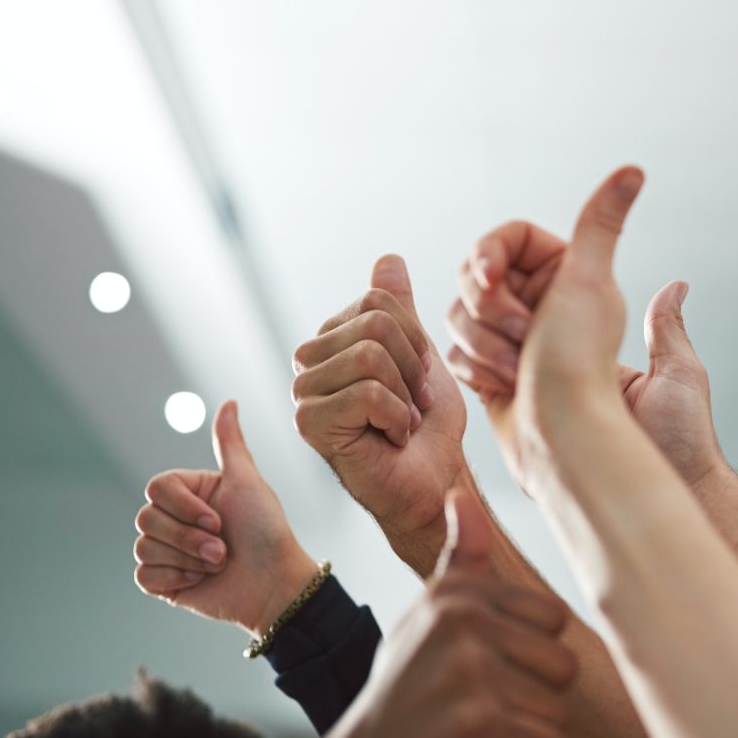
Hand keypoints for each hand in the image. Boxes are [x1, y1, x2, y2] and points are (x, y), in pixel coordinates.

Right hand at [134, 400, 315, 636]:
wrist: (273, 584)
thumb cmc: (266, 531)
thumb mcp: (247, 482)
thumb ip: (230, 443)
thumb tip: (230, 400)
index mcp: (192, 492)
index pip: (157, 487)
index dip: (185, 507)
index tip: (219, 519)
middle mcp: (177, 518)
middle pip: (146, 518)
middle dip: (189, 537)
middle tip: (222, 548)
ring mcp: (168, 550)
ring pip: (144, 547)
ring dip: (187, 558)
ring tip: (217, 564)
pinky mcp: (164, 581)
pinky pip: (143, 575)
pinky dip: (174, 578)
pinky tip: (200, 580)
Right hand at [292, 255, 468, 572]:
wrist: (433, 479)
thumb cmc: (427, 425)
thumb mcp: (420, 355)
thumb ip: (400, 310)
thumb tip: (388, 259)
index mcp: (332, 340)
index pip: (379, 301)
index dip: (416, 340)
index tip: (418, 379)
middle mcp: (308, 361)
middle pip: (376, 324)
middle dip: (412, 368)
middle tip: (412, 405)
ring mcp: (303, 392)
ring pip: (372, 356)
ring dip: (406, 396)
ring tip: (401, 421)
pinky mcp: (308, 422)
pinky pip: (369, 393)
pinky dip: (397, 419)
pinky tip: (391, 439)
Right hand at [324, 488, 575, 737]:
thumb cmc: (404, 689)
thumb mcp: (425, 616)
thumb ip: (459, 562)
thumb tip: (461, 494)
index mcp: (457, 594)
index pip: (555, 618)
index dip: (527, 652)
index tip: (480, 666)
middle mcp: (464, 625)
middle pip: (564, 665)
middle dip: (532, 695)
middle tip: (477, 704)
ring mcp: (471, 677)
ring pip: (559, 710)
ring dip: (526, 731)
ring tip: (474, 729)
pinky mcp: (480, 732)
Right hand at [445, 167, 643, 492]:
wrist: (578, 456)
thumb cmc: (589, 374)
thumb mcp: (600, 289)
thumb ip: (603, 226)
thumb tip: (633, 171)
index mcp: (570, 278)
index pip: (509, 238)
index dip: (490, 254)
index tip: (491, 277)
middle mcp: (542, 306)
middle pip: (475, 276)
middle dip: (489, 307)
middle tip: (525, 336)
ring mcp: (515, 341)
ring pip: (459, 314)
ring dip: (483, 342)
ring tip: (521, 371)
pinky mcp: (492, 375)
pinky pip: (454, 352)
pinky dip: (475, 368)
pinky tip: (506, 388)